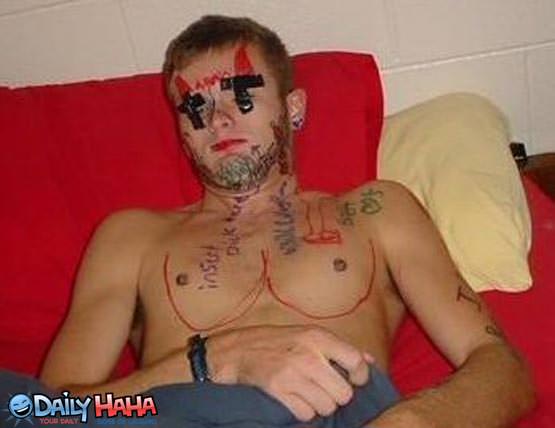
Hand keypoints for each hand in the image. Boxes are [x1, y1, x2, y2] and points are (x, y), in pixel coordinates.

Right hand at [208, 324, 372, 420]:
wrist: (239, 350)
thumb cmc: (279, 341)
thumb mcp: (310, 334)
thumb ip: (340, 348)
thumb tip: (370, 362)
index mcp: (319, 337)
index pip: (356, 362)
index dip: (359, 375)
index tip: (352, 378)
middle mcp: (308, 355)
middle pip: (343, 394)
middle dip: (336, 395)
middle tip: (325, 387)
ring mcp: (292, 375)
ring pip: (326, 407)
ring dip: (320, 404)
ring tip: (309, 392)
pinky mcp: (278, 391)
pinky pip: (306, 414)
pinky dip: (303, 410)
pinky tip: (295, 398)